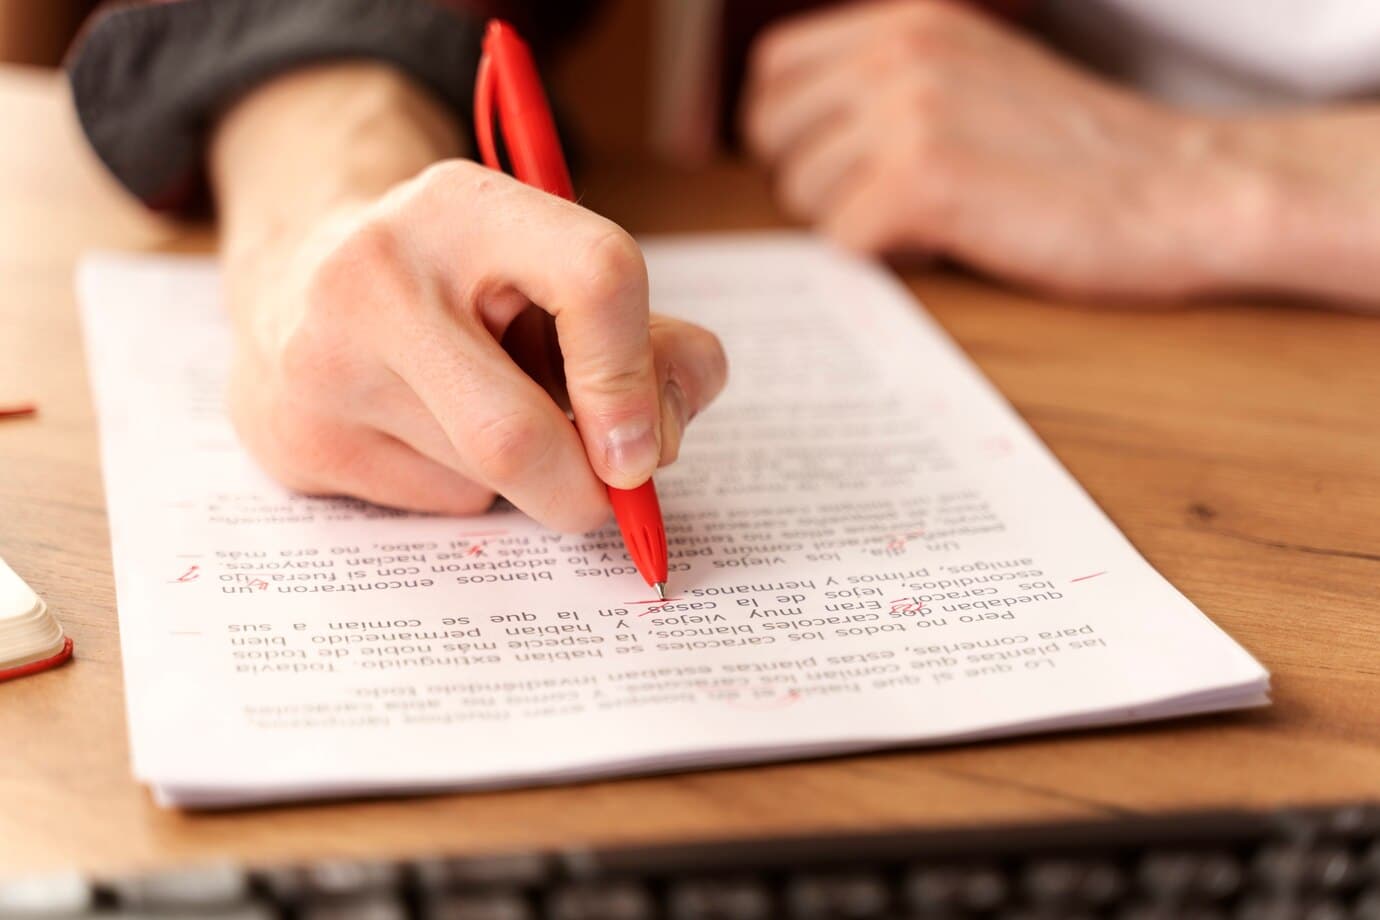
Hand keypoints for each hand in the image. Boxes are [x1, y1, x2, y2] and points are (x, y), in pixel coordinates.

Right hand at [212, 65, 726, 530]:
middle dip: (586, 488)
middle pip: (517, 436)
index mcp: (463, 205)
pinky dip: (466, 488)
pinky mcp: (294, 439)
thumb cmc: (463, 282)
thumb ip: (648, 340)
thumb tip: (666, 434)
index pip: (597, 278)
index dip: (639, 377)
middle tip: (607, 486)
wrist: (299, 278)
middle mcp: (375, 275)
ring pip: (481, 482)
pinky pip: (431, 503)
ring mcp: (320, 364)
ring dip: (524, 478)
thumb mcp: (555, 271)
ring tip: (484, 410)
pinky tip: (425, 433)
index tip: (647, 441)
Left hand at [742, 0, 1272, 298]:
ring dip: (858, 223)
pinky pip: (843, 240)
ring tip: (940, 218)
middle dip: (819, 183)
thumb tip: (792, 138)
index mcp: (907, 19)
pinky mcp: (922, 178)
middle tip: (893, 204)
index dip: (793, 132)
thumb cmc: (1082, 156)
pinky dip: (889, 257)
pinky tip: (950, 243)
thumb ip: (890, 87)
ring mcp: (907, 110)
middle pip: (774, 137)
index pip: (773, 73)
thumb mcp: (975, 79)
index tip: (841, 168)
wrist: (1186, 189)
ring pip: (805, 193)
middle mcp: (897, 49)